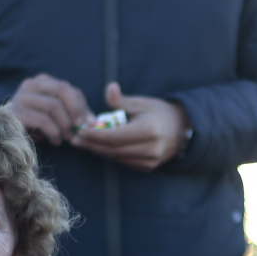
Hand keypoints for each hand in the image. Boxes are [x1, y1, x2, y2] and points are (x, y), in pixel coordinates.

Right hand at [7, 74, 91, 145]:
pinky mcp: (17, 112)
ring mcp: (22, 96)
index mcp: (43, 81)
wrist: (5, 132)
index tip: (90, 124)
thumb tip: (93, 123)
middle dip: (75, 111)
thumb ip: (74, 113)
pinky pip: (43, 120)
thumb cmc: (36, 124)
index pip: (68, 88)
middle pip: (62, 90)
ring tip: (66, 138)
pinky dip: (54, 132)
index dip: (82, 106)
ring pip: (54, 106)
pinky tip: (55, 141)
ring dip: (65, 125)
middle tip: (80, 128)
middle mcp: (31, 84)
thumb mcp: (56, 115)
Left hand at [70, 83, 187, 171]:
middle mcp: (150, 149)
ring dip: (97, 151)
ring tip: (81, 142)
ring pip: (116, 158)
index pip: (115, 137)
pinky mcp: (147, 167)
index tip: (80, 130)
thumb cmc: (158, 112)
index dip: (95, 135)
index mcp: (149, 131)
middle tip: (74, 138)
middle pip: (113, 150)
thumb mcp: (140, 103)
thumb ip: (121, 100)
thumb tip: (109, 87)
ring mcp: (149, 161)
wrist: (181, 130)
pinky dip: (109, 154)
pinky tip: (97, 147)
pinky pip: (123, 162)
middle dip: (91, 145)